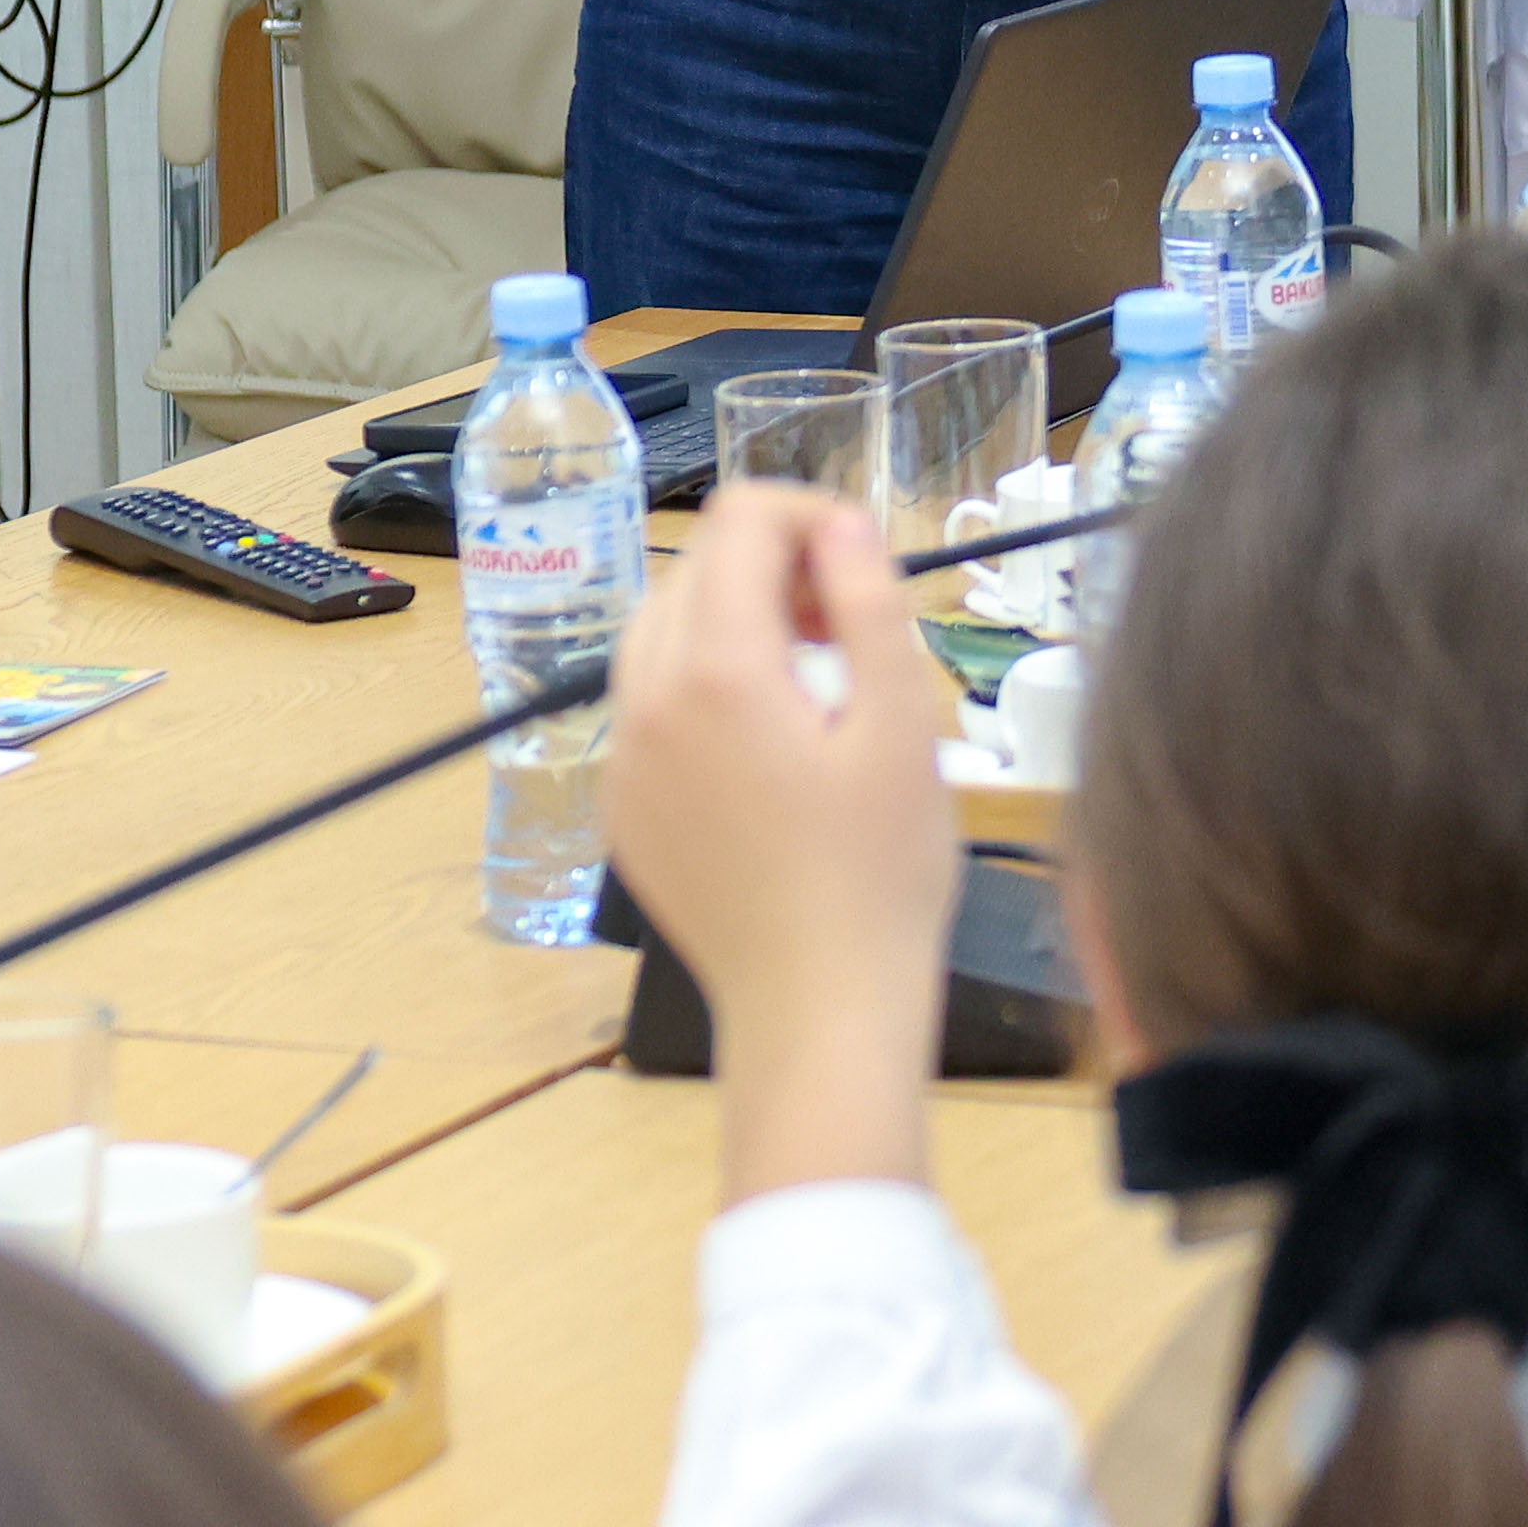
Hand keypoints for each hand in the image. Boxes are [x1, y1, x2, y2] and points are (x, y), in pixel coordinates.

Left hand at [601, 485, 965, 1200]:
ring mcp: (624, 760)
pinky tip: (769, 744)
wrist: (818, 1010)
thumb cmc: (880, 876)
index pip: (738, 522)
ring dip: (731, 620)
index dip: (810, 516)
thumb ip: (868, 603)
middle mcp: (648, 703)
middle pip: (692, 568)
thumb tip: (838, 525)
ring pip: (659, 631)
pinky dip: (701, 686)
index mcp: (720, 671)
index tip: (865, 564)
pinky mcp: (623, 809)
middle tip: (849, 624)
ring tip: (812, 677)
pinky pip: (647, 705)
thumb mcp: (904, 724)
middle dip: (772, 566)